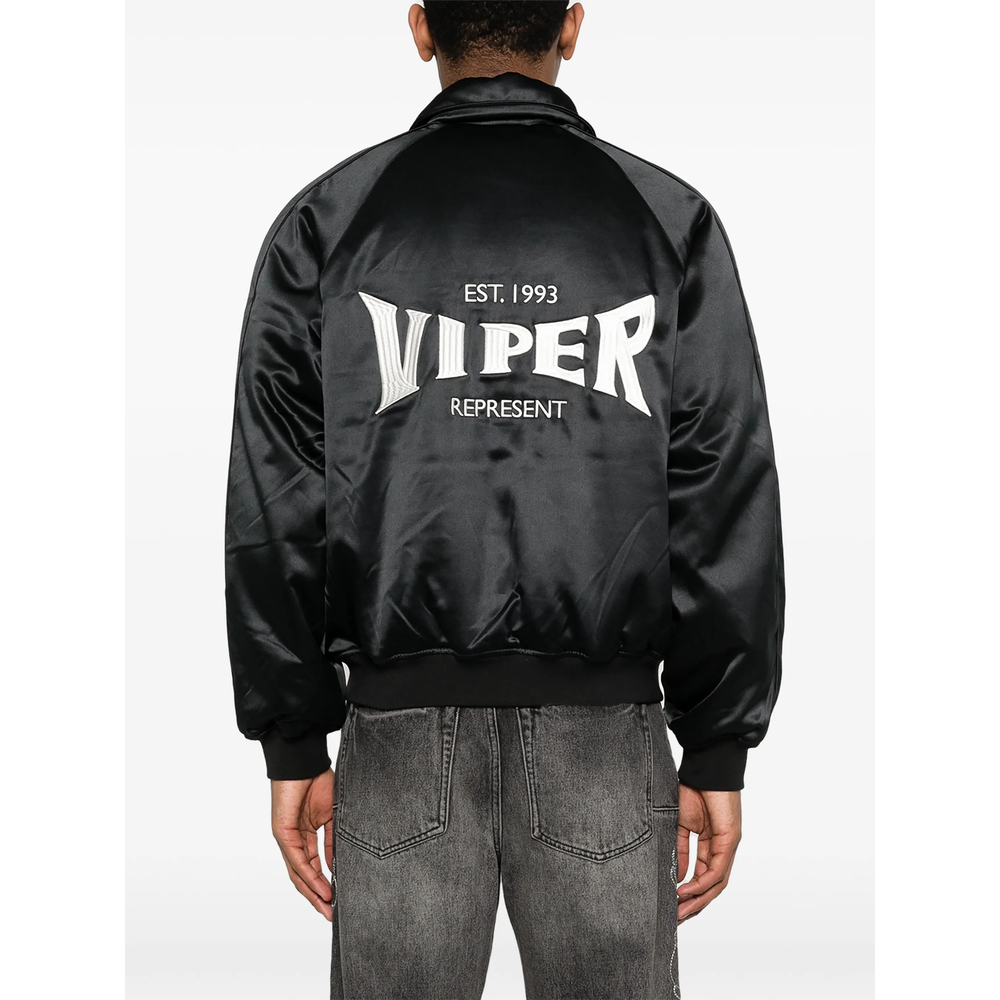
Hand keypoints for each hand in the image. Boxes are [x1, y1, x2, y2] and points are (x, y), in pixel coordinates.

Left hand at [270, 769, 335, 920]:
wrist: (305, 761)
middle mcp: (293, 841)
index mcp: (305, 835)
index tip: (338, 900)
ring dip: (312, 892)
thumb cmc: (318, 781)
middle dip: (317, 897)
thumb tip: (337, 865)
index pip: (314, 867)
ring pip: (298, 873)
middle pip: (303, 876)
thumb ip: (333, 840)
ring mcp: (286, 839)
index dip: (324, 884)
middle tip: (332, 914)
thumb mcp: (332, 815)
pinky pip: (297, 860)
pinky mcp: (282, 833)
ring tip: (327, 907)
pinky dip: (309, 876)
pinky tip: (321, 888)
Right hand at [675, 785, 741, 922]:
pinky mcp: (730, 840)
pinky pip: (717, 870)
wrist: (705, 769)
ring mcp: (728, 846)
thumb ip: (680, 851)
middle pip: (711, 886)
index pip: (701, 876)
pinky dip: (702, 883)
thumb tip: (677, 877)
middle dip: (694, 904)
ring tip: (681, 912)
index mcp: (710, 845)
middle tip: (676, 919)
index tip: (672, 906)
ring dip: (699, 900)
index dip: (688, 893)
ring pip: (717, 883)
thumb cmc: (692, 789)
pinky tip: (686, 890)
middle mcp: (722, 849)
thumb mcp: (680, 825)